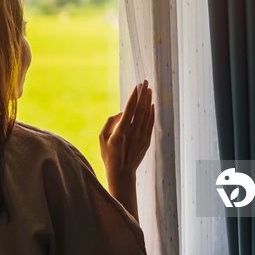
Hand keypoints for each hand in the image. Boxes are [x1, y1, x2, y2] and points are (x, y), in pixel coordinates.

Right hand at [99, 80, 153, 220]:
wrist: (121, 172)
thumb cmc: (109, 155)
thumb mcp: (102, 137)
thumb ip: (110, 122)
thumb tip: (121, 113)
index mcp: (121, 130)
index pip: (130, 108)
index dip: (134, 95)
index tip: (137, 85)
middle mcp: (133, 132)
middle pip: (141, 108)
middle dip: (144, 94)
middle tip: (146, 82)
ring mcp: (142, 136)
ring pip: (147, 114)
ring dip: (148, 101)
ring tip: (149, 90)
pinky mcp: (147, 141)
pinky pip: (150, 123)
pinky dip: (152, 113)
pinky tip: (152, 105)